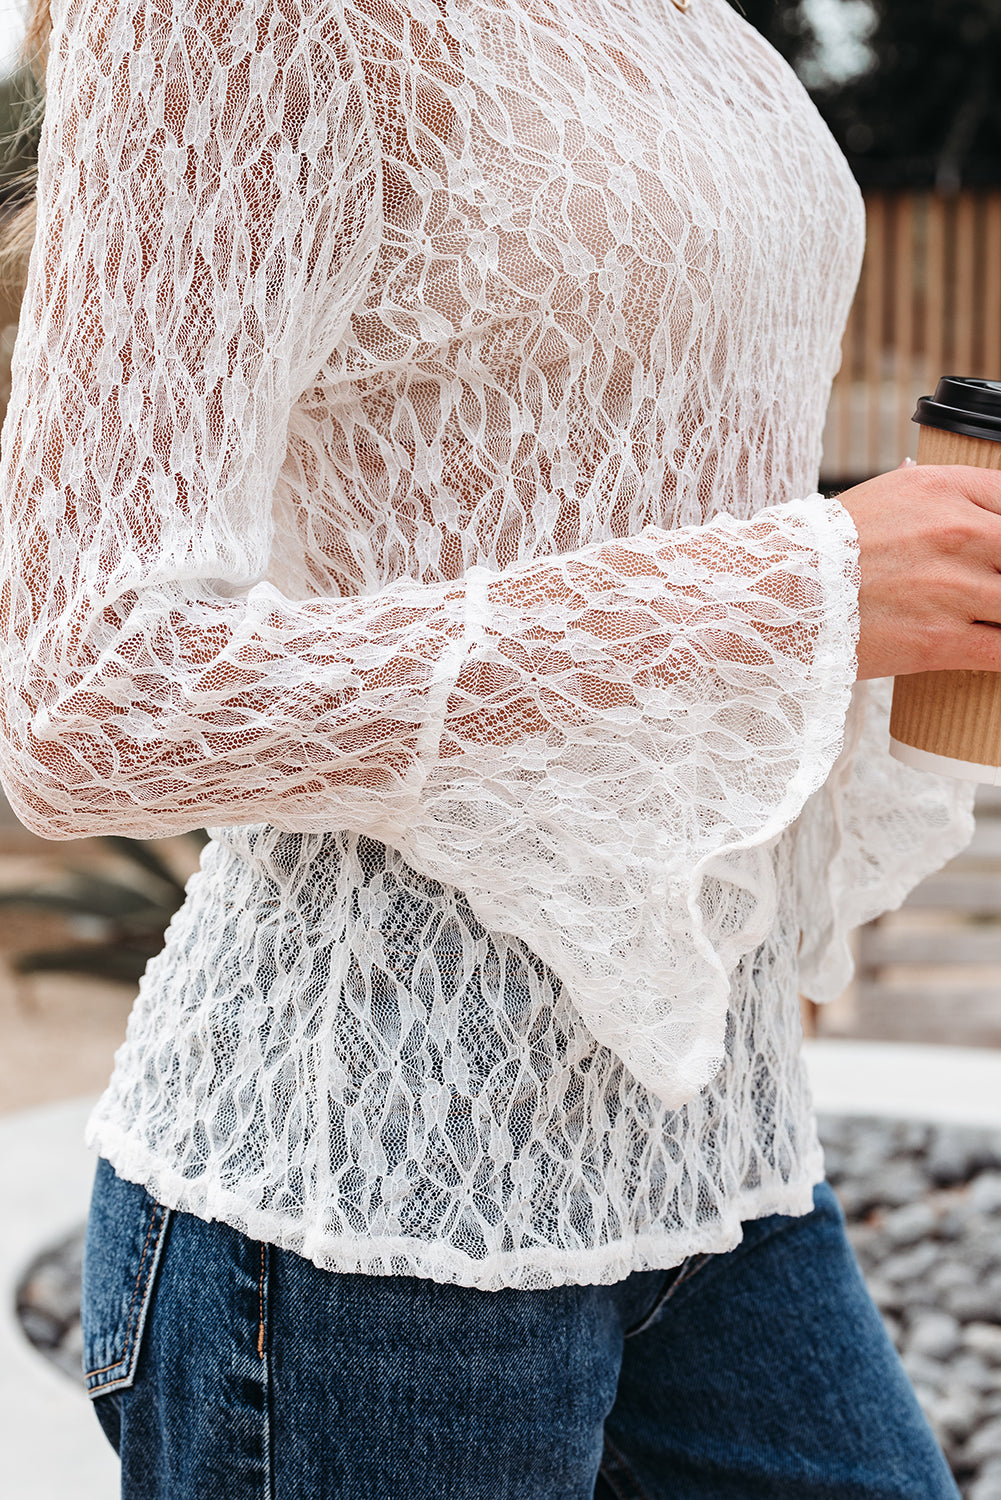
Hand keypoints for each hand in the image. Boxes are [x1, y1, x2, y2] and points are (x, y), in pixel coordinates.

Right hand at [837, 462, 1000, 679]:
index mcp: (943, 489)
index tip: (996, 553)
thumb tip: (938, 479)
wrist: (775, 596)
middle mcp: (958, 532)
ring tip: (985, 615)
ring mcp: (954, 589)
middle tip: (989, 585)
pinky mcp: (943, 641)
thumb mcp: (881, 496)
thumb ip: (926, 491)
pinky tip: (991, 649)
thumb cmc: (821, 550)